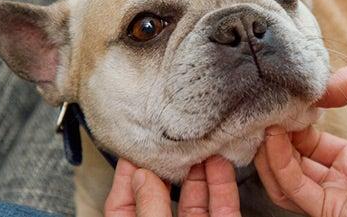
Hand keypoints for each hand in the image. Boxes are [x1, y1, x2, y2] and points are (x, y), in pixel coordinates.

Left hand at [104, 156, 240, 216]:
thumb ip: (149, 207)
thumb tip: (142, 177)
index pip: (123, 205)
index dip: (127, 175)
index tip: (134, 148)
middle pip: (162, 196)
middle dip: (168, 166)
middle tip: (171, 139)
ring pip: (196, 198)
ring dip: (199, 170)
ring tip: (199, 144)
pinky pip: (223, 207)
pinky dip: (223, 184)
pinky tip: (220, 163)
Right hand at [255, 67, 346, 216]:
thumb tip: (319, 89)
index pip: (313, 143)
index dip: (297, 124)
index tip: (287, 103)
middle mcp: (342, 180)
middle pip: (295, 161)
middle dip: (279, 137)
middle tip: (269, 114)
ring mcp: (335, 197)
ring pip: (287, 179)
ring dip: (272, 152)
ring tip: (267, 126)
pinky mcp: (332, 211)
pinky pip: (296, 190)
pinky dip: (280, 164)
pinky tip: (276, 140)